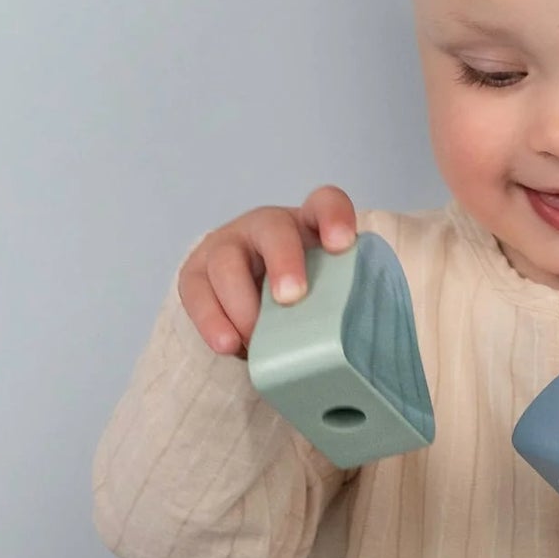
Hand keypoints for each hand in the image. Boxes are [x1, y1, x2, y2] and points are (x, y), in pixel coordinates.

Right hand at [177, 185, 357, 355]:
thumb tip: (362, 353)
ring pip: (226, 262)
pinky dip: (211, 320)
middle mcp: (266, 228)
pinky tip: (228, 345)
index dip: (334, 217)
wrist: (255, 306)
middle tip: (291, 298)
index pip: (325, 204)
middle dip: (282, 262)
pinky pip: (196, 293)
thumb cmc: (302, 300)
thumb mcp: (326, 292)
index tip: (342, 244)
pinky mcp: (196, 275)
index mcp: (308, 226)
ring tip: (255, 339)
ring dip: (242, 303)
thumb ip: (342, 304)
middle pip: (273, 230)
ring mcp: (226, 247)